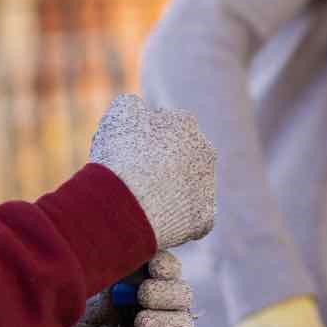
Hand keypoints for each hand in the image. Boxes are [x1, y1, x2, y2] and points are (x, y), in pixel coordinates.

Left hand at [63, 251, 195, 326]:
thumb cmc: (90, 325)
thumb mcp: (92, 303)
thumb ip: (109, 287)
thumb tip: (122, 269)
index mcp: (150, 284)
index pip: (168, 268)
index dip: (165, 266)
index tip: (153, 267)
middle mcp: (167, 308)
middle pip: (182, 293)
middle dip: (162, 294)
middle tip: (141, 297)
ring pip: (184, 323)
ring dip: (163, 322)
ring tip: (140, 325)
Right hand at [89, 94, 215, 248]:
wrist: (127, 201)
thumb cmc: (120, 155)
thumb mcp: (118, 115)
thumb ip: (131, 104)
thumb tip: (138, 108)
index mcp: (184, 122)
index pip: (165, 127)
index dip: (143, 139)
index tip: (127, 152)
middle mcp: (205, 151)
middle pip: (181, 157)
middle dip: (163, 165)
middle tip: (134, 178)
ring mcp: (207, 186)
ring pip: (188, 187)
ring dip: (171, 192)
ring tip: (141, 202)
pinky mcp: (205, 218)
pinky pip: (191, 218)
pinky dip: (175, 220)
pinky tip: (154, 221)